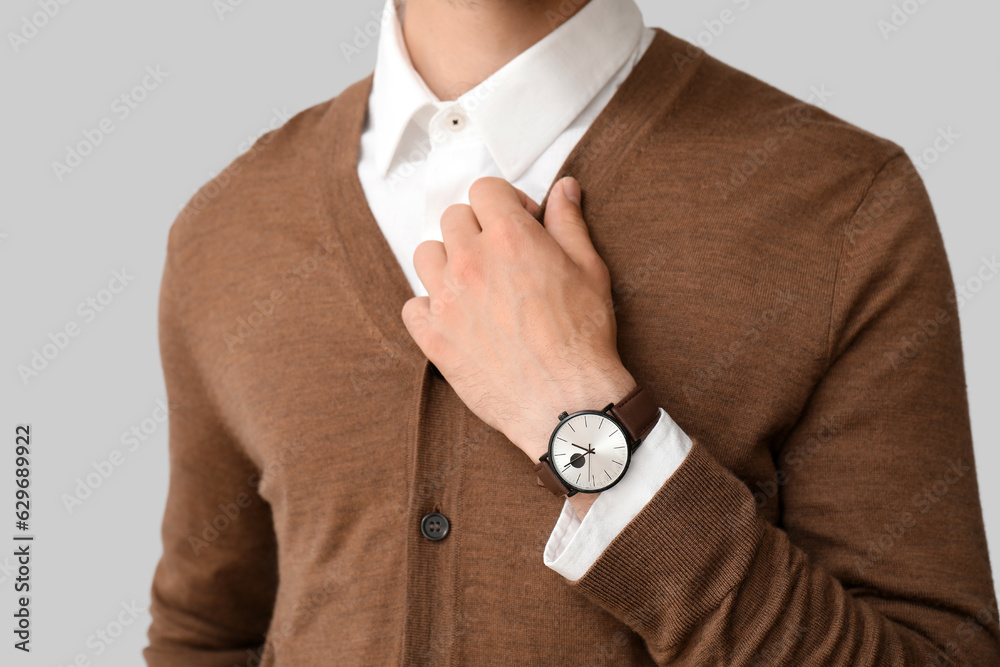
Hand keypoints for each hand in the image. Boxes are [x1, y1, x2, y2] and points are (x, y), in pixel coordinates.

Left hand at [401, 176, 635, 466]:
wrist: (567, 403)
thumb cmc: (581, 342)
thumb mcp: (589, 270)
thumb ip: (569, 224)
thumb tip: (563, 191)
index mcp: (510, 238)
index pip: (484, 189)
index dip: (504, 201)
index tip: (517, 219)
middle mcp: (472, 262)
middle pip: (453, 218)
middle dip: (477, 228)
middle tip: (500, 252)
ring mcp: (447, 300)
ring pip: (426, 255)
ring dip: (448, 260)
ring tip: (475, 281)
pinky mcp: (434, 337)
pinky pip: (412, 305)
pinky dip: (429, 306)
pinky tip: (456, 315)